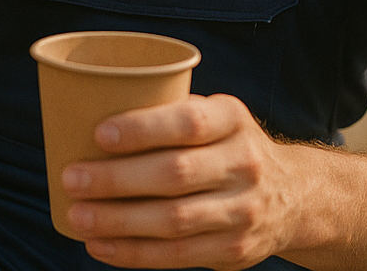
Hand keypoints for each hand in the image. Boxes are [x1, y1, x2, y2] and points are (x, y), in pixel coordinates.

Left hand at [62, 94, 304, 269]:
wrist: (294, 196)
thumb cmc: (226, 146)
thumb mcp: (215, 116)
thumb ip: (169, 112)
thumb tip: (88, 110)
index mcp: (233, 119)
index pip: (189, 122)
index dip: (143, 128)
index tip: (99, 135)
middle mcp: (244, 164)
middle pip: (174, 174)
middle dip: (116, 179)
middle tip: (71, 178)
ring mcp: (243, 211)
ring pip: (173, 220)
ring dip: (118, 221)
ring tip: (77, 216)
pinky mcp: (234, 250)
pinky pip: (177, 256)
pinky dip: (133, 253)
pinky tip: (99, 245)